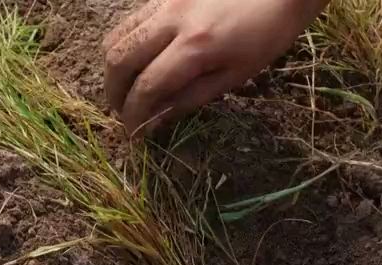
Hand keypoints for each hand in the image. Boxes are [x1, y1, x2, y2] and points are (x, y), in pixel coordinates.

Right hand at [103, 0, 325, 134]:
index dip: (134, 116)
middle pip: (120, 60)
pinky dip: (126, 43)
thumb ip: (191, 97)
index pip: (147, 87)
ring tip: (124, 88)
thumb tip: (155, 119)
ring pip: (117, 35)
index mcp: (195, 48)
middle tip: (123, 113)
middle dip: (115, 93)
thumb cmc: (267, 34)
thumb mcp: (235, 75)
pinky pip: (132, 18)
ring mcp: (164, 0)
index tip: (134, 134)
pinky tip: (139, 58)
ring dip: (114, 68)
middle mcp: (172, 20)